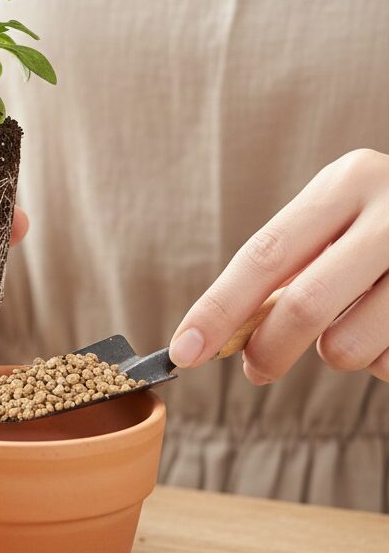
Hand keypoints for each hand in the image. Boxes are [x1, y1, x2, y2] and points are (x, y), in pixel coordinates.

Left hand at [169, 149, 388, 383]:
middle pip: (304, 305)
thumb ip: (286, 271)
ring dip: (339, 354)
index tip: (183, 351)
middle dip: (267, 350)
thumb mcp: (336, 226)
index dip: (217, 309)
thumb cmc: (381, 231)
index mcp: (348, 182)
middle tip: (256, 370)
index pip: (264, 255)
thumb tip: (219, 335)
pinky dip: (380, 362)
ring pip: (350, 347)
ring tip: (358, 326)